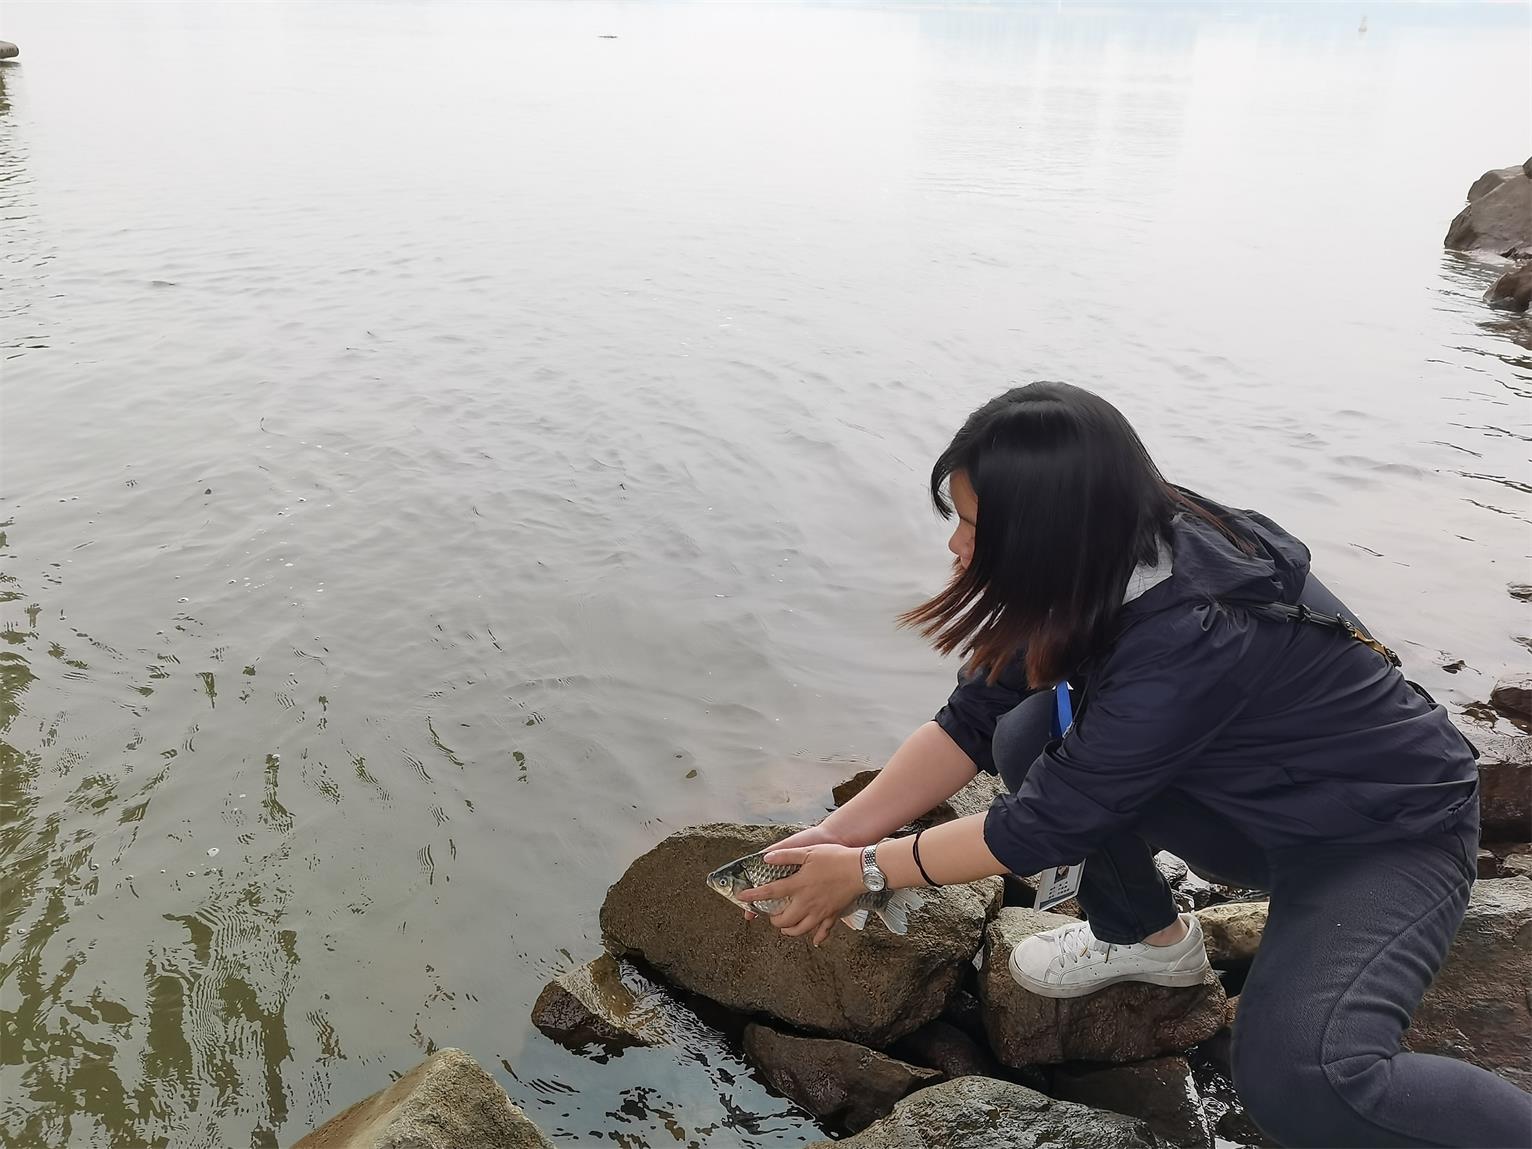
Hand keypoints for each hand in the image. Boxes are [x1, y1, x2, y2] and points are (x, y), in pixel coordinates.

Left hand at [740, 843, 867, 946]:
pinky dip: (818, 938)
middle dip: (774, 920)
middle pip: (784, 920)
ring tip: (785, 928)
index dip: (754, 896)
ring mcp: (820, 911)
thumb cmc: (834, 858)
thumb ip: (786, 856)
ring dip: (789, 931)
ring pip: (800, 930)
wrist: (861, 870)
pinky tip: (816, 941)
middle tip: (771, 915)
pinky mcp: (832, 915)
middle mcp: (806, 902)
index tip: (742, 898)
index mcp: (798, 885)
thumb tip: (766, 858)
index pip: (770, 892)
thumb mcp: (808, 851)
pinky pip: (823, 931)